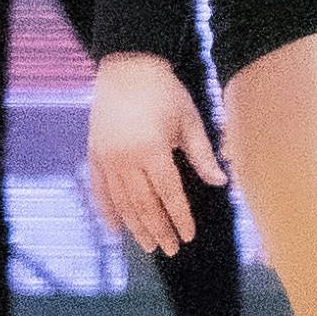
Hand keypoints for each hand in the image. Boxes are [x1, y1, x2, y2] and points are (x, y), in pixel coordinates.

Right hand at [87, 52, 224, 256]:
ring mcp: (107, 156)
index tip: (187, 236)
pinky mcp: (94, 152)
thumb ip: (202, 154)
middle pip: (143, 204)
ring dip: (135, 226)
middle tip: (169, 250)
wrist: (127, 65)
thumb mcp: (189, 120)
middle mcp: (126, 158)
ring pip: (121, 201)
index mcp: (152, 149)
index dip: (179, 217)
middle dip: (158, 229)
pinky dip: (106, 210)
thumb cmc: (164, 91)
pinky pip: (99, 188)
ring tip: (148, 245)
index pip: (168, 194)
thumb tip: (222, 182)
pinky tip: (115, 229)